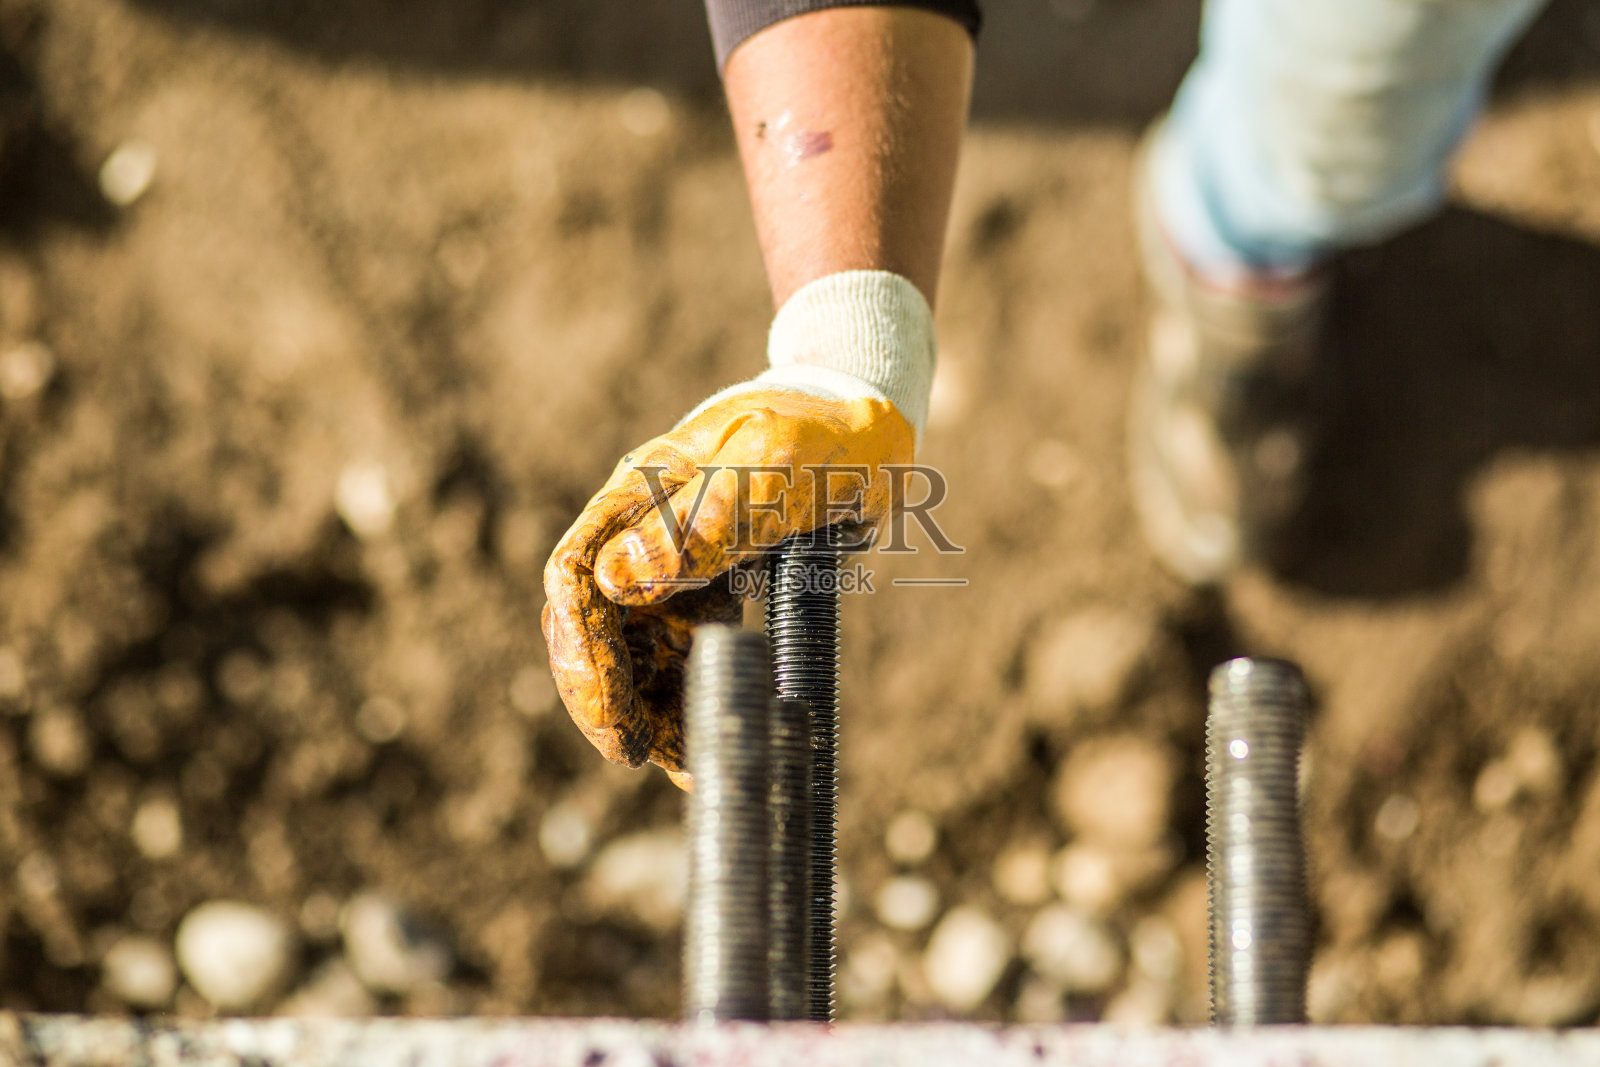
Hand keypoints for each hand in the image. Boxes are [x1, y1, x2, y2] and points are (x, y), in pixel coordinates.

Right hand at [541, 387, 912, 785]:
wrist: (872, 431)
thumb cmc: (825, 437)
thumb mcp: (778, 470)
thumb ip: (708, 521)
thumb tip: (618, 579)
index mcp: (641, 492)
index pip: (576, 578)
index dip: (584, 654)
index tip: (615, 717)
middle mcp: (641, 530)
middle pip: (594, 625)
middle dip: (607, 695)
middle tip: (638, 754)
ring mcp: (670, 562)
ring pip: (633, 650)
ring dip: (646, 709)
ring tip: (681, 762)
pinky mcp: (702, 588)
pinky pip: (676, 653)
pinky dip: (682, 700)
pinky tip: (699, 740)